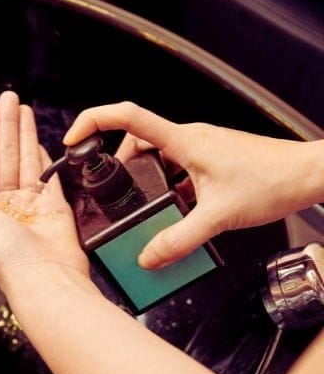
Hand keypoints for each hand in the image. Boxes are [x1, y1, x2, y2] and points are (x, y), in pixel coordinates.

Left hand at [0, 91, 90, 289]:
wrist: (42, 275)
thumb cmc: (0, 254)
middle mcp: (4, 203)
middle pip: (3, 154)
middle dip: (4, 125)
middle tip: (7, 96)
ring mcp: (29, 202)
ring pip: (24, 157)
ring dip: (22, 130)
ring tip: (20, 104)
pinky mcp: (53, 203)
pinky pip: (46, 171)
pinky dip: (41, 152)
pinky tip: (36, 135)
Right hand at [65, 101, 315, 267]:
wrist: (311, 174)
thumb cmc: (273, 181)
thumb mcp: (219, 217)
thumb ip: (179, 239)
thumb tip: (148, 257)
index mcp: (183, 140)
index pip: (127, 117)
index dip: (93, 122)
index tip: (73, 140)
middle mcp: (187, 138)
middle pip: (134, 140)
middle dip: (116, 166)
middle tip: (107, 191)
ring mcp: (199, 147)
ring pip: (154, 156)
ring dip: (143, 180)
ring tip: (141, 208)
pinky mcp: (209, 159)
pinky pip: (174, 168)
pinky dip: (164, 187)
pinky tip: (173, 211)